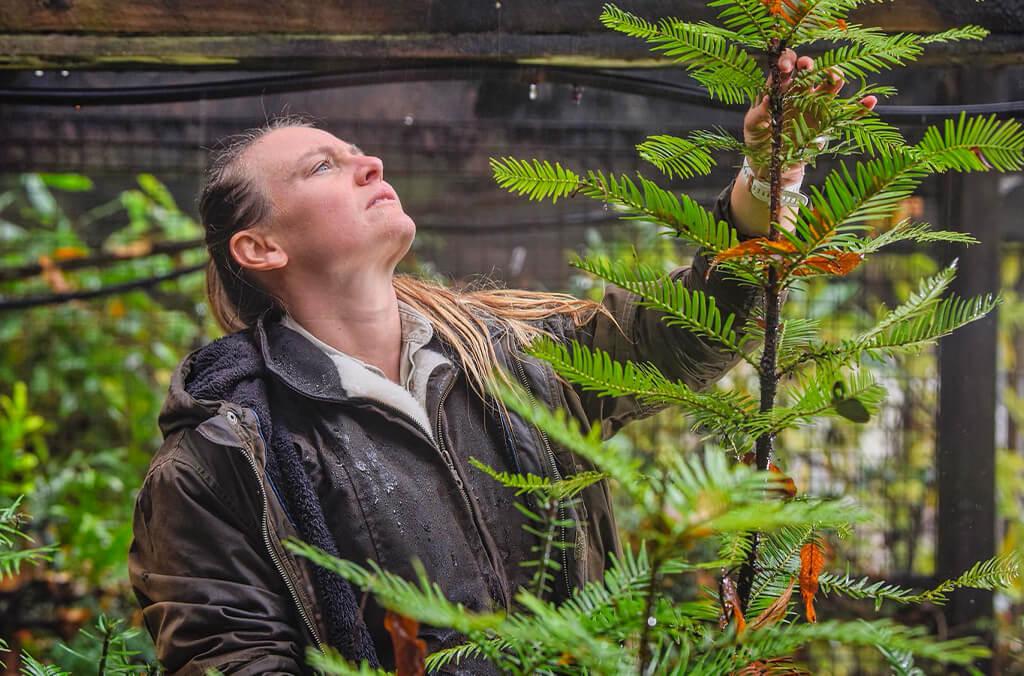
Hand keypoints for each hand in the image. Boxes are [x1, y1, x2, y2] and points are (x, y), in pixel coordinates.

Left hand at [741, 48, 877, 181]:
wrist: (770, 164)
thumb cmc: (759, 140)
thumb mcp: (753, 126)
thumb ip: (759, 112)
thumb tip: (768, 99)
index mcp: (781, 89)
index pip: (788, 65)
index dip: (788, 61)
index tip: (786, 70)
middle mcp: (800, 93)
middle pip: (810, 70)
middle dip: (809, 64)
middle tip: (806, 67)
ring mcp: (815, 106)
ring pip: (830, 86)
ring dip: (834, 76)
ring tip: (834, 76)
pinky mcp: (826, 123)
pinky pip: (847, 114)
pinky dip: (860, 108)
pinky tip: (870, 101)